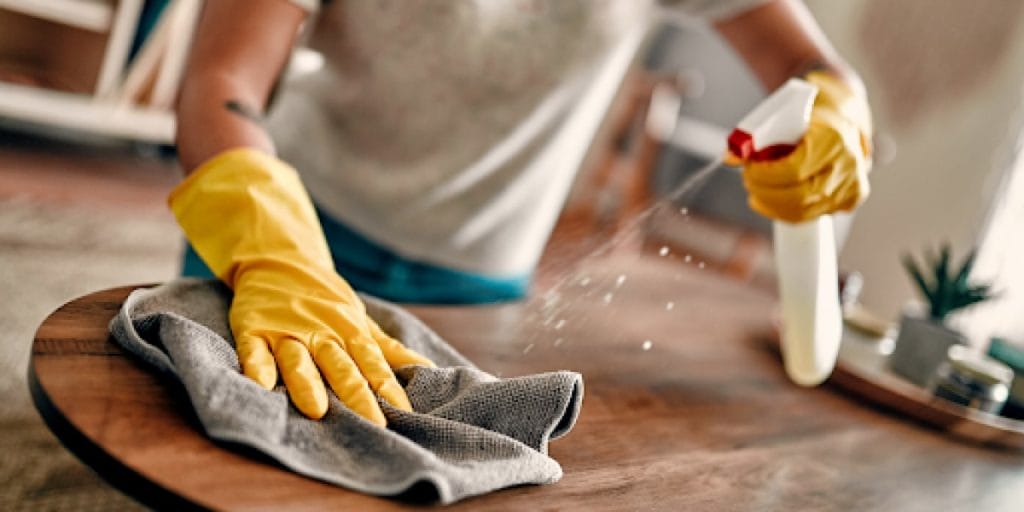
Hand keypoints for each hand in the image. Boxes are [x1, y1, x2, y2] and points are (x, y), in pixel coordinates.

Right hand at [169, 148, 433, 423]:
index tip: (404, 413)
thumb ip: (388, 349)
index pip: (373, 363)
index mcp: (349, 332)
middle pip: (341, 367)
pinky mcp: (254, 329)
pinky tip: (260, 386)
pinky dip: (256, 366)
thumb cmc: (325, 301)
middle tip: (372, 424)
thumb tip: (428, 370)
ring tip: (317, 411)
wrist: (279, 260)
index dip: (389, 388)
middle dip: (357, 396)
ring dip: (308, 384)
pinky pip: (255, 350)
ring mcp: (287, 331)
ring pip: (299, 360)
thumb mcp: (360, 321)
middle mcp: (320, 333)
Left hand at [736, 71, 872, 222]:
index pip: (794, 170)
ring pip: (803, 211)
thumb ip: (756, 136)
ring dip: (772, 204)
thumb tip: (729, 157)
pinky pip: (811, 216)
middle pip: (798, 197)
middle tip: (748, 180)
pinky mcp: (850, 199)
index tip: (748, 169)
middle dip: (765, 192)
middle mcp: (848, 165)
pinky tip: (770, 201)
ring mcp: (852, 185)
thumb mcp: (783, 115)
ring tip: (756, 190)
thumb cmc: (811, 114)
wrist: (844, 116)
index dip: (765, 175)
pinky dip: (785, 212)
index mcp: (833, 139)